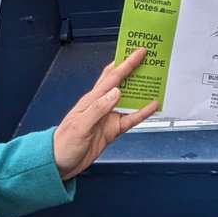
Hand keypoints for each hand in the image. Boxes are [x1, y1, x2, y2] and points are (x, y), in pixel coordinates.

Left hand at [52, 48, 157, 180]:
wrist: (61, 164)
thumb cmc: (64, 143)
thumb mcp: (80, 126)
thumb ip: (98, 109)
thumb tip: (116, 93)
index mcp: (92, 99)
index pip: (112, 77)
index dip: (126, 63)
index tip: (138, 52)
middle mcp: (102, 105)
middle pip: (122, 82)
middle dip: (135, 69)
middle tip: (150, 59)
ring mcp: (109, 117)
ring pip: (129, 99)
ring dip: (142, 90)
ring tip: (156, 80)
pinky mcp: (113, 130)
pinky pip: (131, 119)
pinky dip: (142, 112)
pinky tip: (152, 106)